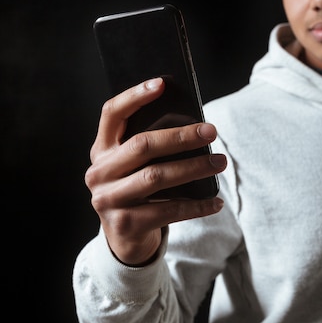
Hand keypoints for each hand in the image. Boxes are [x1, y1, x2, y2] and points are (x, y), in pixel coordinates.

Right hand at [85, 77, 226, 265]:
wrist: (123, 239)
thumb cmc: (138, 191)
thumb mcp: (133, 167)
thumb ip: (149, 147)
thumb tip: (193, 125)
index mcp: (102, 150)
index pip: (112, 113)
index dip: (135, 96)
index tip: (161, 84)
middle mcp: (99, 173)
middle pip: (142, 145)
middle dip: (181, 137)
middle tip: (212, 132)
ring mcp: (109, 200)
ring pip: (156, 177)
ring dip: (193, 168)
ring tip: (220, 162)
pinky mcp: (125, 224)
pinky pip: (168, 210)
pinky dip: (197, 206)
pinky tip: (216, 202)